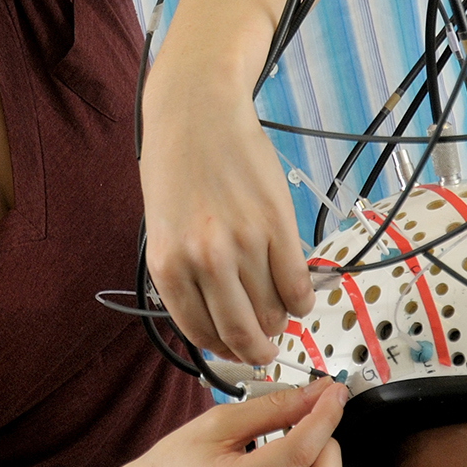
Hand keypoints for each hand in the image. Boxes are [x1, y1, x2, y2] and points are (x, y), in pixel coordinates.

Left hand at [140, 70, 315, 363]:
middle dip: (257, 351)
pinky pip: (297, 283)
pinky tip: (299, 296)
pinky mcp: (277, 224)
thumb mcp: (164, 231)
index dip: (223, 350)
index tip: (236, 353)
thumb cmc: (176, 169)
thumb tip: (218, 323)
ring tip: (280, 314)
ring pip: (273, 310)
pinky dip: (302, 300)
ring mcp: (243, 243)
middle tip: (267, 352)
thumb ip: (186, 277)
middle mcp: (204, 261)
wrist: (197, 113)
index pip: (201, 333)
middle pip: (242, 331)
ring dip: (280, 321)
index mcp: (168, 267)